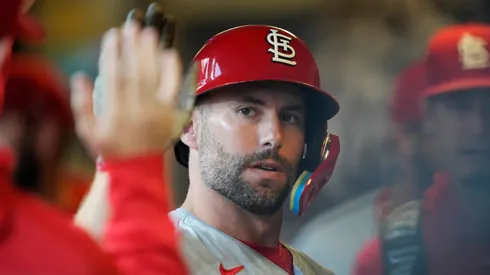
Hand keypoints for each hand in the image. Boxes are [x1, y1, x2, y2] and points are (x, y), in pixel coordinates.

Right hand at [71, 3, 194, 158]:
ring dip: (151, 54)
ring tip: (148, 34)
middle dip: (133, 48)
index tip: (111, 37)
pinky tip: (170, 54)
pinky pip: (174, 91)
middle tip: (131, 28)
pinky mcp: (172, 115)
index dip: (112, 55)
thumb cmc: (112, 149)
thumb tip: (79, 77)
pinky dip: (173, 72)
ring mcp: (157, 113)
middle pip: (136, 73)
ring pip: (154, 78)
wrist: (138, 171)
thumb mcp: (88, 132)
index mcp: (116, 114)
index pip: (114, 78)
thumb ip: (82, 105)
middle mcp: (138, 112)